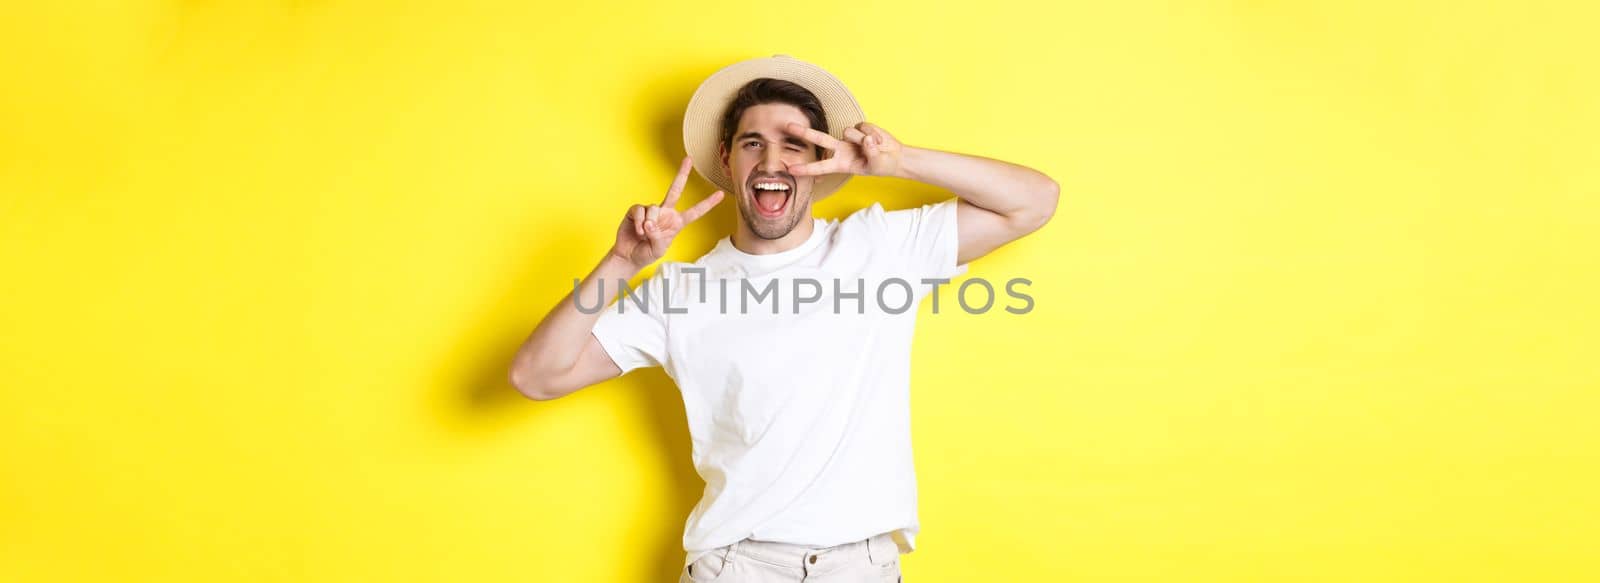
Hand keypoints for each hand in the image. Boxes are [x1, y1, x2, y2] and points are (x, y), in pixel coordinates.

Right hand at [610, 156, 724, 269]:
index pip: (695, 212)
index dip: (708, 204)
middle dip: (682, 174)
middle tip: (688, 159)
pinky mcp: (636, 210)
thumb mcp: (658, 249)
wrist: (629, 255)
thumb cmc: (646, 252)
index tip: (721, 194)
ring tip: (644, 235)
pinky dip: (639, 222)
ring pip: (653, 208)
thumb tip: (649, 223)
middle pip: (676, 190)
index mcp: (676, 222)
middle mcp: (666, 212)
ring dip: (649, 224)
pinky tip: (637, 231)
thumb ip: (657, 236)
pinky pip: (639, 211)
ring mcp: (651, 210)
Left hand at [782, 121, 903, 177]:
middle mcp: (841, 149)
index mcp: (841, 164)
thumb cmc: (882, 165)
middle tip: (788, 126)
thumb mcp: (876, 165)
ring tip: (876, 147)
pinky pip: (862, 126)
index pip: (820, 167)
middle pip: (819, 139)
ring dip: (864, 139)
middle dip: (804, 133)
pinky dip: (874, 133)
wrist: (894, 157)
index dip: (806, 168)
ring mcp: (849, 138)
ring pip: (848, 132)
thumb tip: (866, 139)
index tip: (791, 170)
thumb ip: (870, 152)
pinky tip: (879, 140)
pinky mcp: (859, 128)